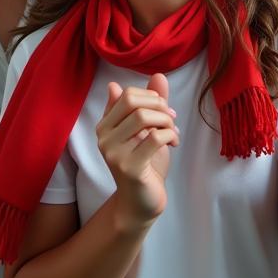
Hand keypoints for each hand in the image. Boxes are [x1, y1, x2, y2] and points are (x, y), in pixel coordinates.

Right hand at [96, 73, 177, 228]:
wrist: (142, 202)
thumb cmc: (145, 162)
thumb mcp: (148, 129)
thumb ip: (151, 103)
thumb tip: (157, 76)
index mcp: (105, 125)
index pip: (127, 94)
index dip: (151, 97)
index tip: (165, 110)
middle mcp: (104, 137)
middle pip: (135, 102)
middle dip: (160, 107)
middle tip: (172, 120)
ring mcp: (114, 153)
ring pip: (144, 117)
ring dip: (167, 121)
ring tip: (173, 133)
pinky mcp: (129, 168)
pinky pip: (155, 138)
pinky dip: (171, 136)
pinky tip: (174, 143)